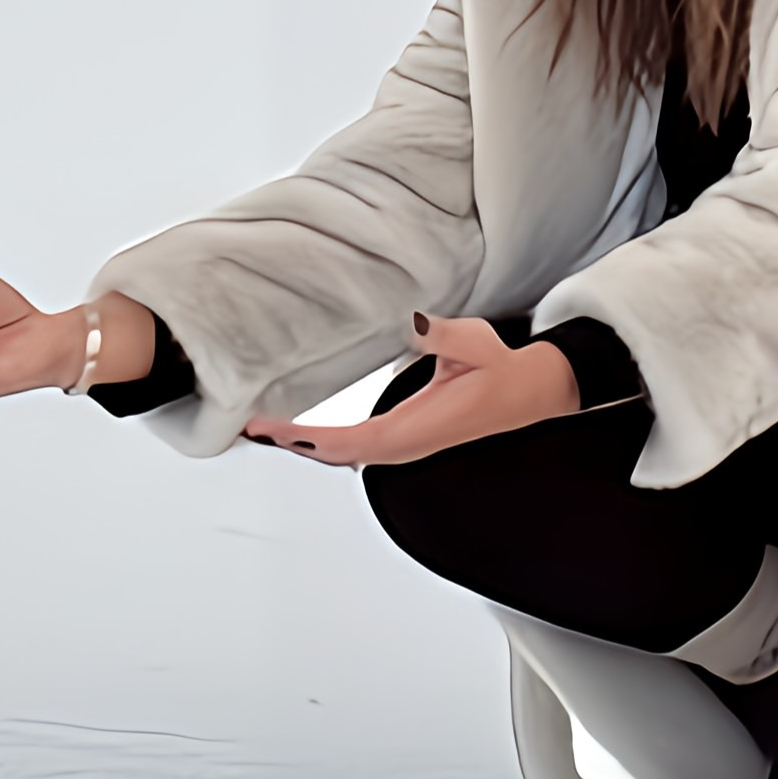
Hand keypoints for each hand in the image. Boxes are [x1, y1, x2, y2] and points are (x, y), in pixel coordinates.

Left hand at [243, 315, 579, 468]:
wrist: (529, 393)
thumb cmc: (503, 370)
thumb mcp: (477, 344)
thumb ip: (446, 335)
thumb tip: (417, 323)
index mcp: (417, 429)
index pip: (348, 442)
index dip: (305, 439)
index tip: (269, 428)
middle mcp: (405, 444)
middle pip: (334, 454)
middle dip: (291, 443)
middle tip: (248, 425)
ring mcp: (404, 445)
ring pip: (342, 455)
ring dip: (303, 443)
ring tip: (264, 426)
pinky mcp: (405, 438)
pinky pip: (355, 447)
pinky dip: (322, 440)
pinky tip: (302, 430)